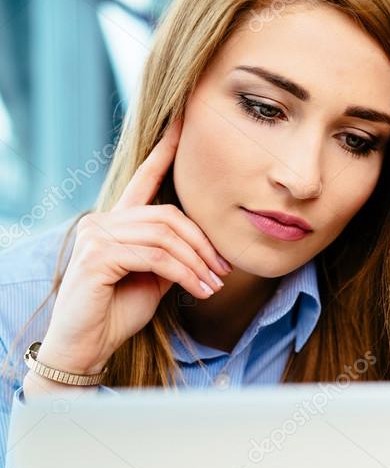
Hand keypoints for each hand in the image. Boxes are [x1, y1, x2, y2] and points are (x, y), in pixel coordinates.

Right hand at [29, 119, 231, 386]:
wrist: (87, 347)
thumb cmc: (118, 312)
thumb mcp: (155, 278)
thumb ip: (172, 253)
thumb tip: (204, 247)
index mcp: (118, 221)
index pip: (144, 177)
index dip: (165, 149)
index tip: (182, 121)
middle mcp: (104, 221)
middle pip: (168, 215)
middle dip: (203, 243)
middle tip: (223, 270)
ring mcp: (97, 236)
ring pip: (165, 236)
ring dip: (197, 263)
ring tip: (213, 285)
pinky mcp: (97, 256)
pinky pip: (155, 256)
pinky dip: (184, 273)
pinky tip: (198, 290)